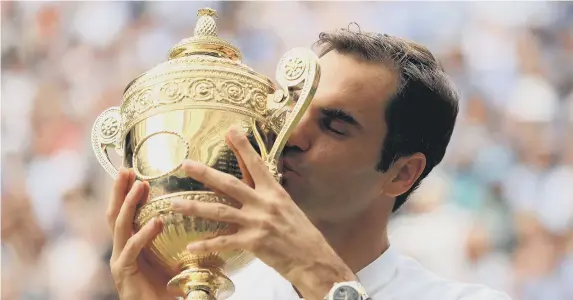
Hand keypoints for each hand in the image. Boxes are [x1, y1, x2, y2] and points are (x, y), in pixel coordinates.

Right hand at [107, 168, 175, 299]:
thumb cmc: (168, 288)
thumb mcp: (174, 256)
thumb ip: (179, 238)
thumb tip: (202, 215)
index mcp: (131, 243)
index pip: (126, 212)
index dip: (127, 192)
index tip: (135, 171)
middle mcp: (121, 249)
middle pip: (115, 214)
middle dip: (119, 190)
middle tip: (127, 170)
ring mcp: (120, 260)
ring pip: (119, 226)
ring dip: (129, 204)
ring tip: (141, 186)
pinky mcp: (123, 273)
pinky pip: (132, 250)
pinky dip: (143, 234)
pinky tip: (156, 222)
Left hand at [170, 128, 354, 299]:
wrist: (314, 259)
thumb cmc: (302, 234)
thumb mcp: (287, 207)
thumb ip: (268, 195)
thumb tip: (254, 183)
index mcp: (274, 192)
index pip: (255, 164)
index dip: (242, 147)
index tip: (230, 131)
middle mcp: (264, 203)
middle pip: (229, 184)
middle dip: (205, 173)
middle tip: (186, 164)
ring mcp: (257, 222)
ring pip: (219, 211)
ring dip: (194, 207)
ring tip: (174, 204)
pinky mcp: (253, 242)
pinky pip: (224, 241)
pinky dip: (206, 244)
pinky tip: (191, 247)